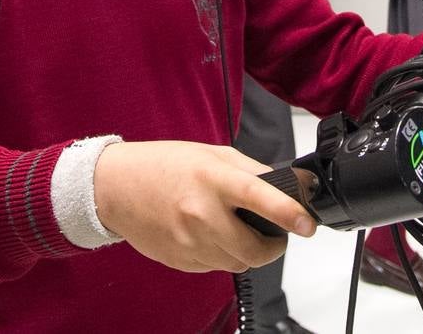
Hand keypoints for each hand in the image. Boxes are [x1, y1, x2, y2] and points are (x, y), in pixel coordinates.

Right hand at [93, 140, 315, 273]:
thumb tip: (293, 186)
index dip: (288, 213)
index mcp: (213, 179)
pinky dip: (223, 255)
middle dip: (274, 245)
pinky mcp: (180, 261)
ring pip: (238, 263)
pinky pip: (216, 267)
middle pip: (254, 249)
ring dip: (249, 252)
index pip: (258, 198)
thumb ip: (254, 172)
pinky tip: (212, 234)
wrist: (115, 188)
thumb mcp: (214, 154)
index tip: (307, 224)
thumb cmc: (165, 165)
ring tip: (239, 229)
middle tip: (276, 232)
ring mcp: (188, 243)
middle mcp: (200, 214)